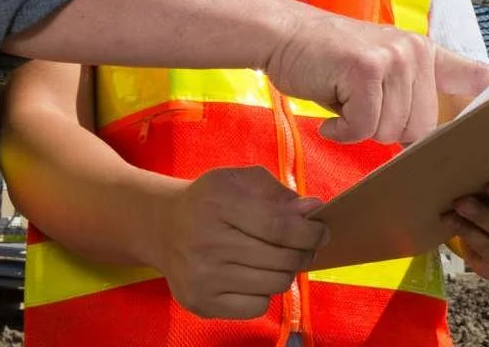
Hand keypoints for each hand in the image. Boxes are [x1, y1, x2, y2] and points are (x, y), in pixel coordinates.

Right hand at [150, 166, 328, 318]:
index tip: (323, 231)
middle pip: (279, 259)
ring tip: (281, 258)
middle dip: (304, 253)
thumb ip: (279, 194)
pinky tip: (256, 274)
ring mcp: (202, 277)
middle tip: (307, 246)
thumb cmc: (213, 199)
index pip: (277, 226)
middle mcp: (206, 241)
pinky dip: (266, 292)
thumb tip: (313, 210)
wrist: (165, 227)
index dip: (308, 232)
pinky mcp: (201, 303)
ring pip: (273, 285)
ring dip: (286, 272)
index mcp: (217, 202)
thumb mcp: (241, 181)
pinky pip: (256, 307)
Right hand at [265, 10, 488, 143]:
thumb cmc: (326, 60)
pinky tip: (330, 118)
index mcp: (423, 52)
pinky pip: (364, 126)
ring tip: (342, 102)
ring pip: (392, 131)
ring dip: (361, 129)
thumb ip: (410, 92)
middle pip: (423, 128)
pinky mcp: (365, 68)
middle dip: (389, 131)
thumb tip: (433, 138)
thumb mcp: (378, 69)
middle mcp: (413, 51)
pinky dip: (342, 131)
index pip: (475, 76)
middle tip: (359, 109)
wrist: (282, 34)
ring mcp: (391, 57)